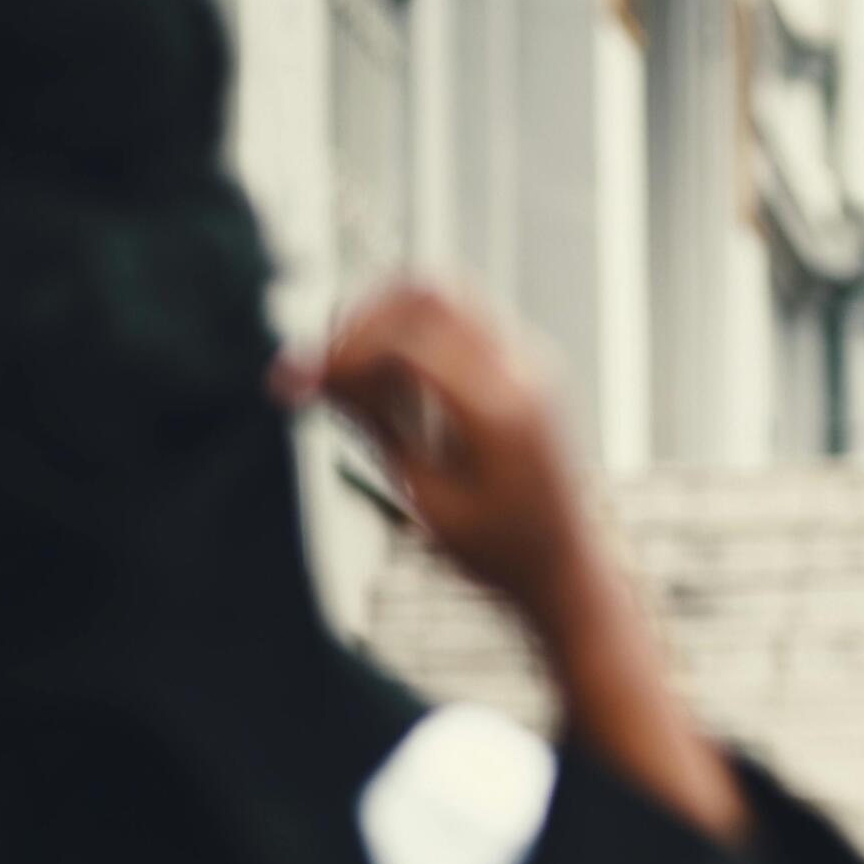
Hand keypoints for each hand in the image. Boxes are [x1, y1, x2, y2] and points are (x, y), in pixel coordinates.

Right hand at [279, 286, 579, 610]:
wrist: (570, 569)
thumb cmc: (500, 551)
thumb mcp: (426, 495)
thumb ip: (377, 423)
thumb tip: (316, 368)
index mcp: (500, 412)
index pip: (405, 340)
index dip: (338, 351)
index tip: (292, 384)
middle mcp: (524, 372)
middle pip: (426, 293)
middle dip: (359, 320)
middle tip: (320, 369)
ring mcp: (533, 363)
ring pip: (445, 296)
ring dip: (386, 321)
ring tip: (349, 376)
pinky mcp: (527, 366)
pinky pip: (463, 321)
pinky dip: (414, 335)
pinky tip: (388, 388)